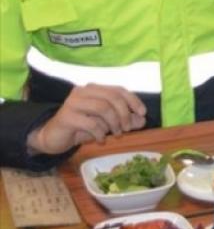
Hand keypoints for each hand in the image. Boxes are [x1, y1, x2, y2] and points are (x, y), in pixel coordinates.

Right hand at [29, 84, 145, 154]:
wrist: (54, 137)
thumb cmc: (83, 128)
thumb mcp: (107, 124)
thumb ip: (124, 120)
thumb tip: (143, 120)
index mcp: (94, 89)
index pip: (118, 89)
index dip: (133, 100)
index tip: (143, 113)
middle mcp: (83, 91)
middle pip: (112, 97)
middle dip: (124, 114)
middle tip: (127, 129)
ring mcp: (73, 103)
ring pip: (102, 108)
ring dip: (114, 123)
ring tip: (116, 134)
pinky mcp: (66, 116)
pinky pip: (90, 123)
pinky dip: (100, 132)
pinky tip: (101, 139)